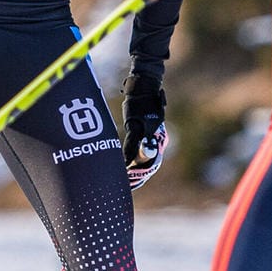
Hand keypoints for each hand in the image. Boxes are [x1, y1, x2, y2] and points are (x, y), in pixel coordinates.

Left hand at [121, 74, 167, 190]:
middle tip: (116, 186)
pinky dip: (128, 158)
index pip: (146, 169)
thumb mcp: (135, 125)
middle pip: (144, 167)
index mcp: (156, 145)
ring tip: (115, 178)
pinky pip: (136, 150)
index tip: (123, 186)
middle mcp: (155, 145)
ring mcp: (150, 139)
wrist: (144, 86)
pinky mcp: (143, 134)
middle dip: (131, 177)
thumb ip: (132, 145)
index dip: (134, 179)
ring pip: (140, 160)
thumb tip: (125, 164)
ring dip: (129, 168)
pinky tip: (118, 162)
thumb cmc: (139, 105)